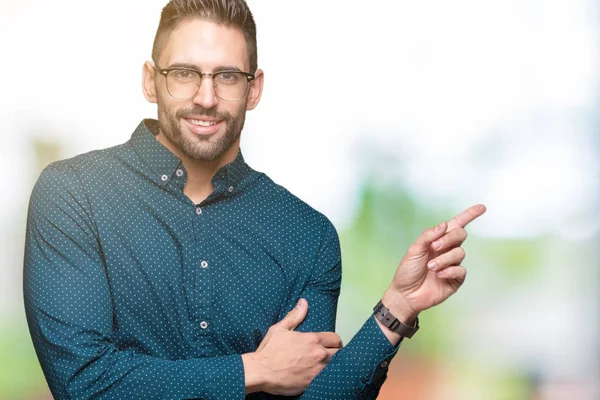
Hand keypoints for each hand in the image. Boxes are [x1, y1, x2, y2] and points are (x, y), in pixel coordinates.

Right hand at [242, 299, 342, 395]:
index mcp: (313, 339)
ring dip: (332, 365)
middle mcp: (319, 354)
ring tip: (325, 366)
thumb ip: (295, 316)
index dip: (333, 341)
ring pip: (335, 367)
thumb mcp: (280, 329)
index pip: (335, 338)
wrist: (260, 372)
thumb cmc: (269, 350)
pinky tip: (319, 377)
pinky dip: (325, 377)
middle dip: (335, 352)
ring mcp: (318, 370)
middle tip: (329, 355)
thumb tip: (303, 302)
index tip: (329, 344)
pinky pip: (327, 379)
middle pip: (339, 353)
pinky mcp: (313, 383)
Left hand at [383, 204, 486, 323]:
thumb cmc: (408, 270)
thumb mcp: (414, 249)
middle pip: (460, 235)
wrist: (405, 293)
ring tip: (431, 267)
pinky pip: (460, 270)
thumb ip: (428, 236)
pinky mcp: (455, 280)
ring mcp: (452, 265)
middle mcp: (447, 250)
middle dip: (449, 238)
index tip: (482, 207)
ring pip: (459, 253)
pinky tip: (438, 275)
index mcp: (438, 240)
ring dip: (444, 259)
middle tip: (434, 247)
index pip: (456, 225)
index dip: (469, 215)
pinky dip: (449, 271)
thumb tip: (444, 224)